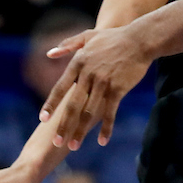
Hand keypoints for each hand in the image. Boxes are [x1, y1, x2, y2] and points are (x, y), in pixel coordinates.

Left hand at [40, 23, 151, 148]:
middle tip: (57, 143)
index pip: (60, 87)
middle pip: (72, 105)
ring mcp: (103, 82)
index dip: (51, 104)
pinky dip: (106, 128)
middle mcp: (88, 74)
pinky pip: (110, 112)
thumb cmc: (113, 38)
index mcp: (78, 63)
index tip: (42, 119)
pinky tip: (102, 141)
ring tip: (74, 146)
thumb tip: (49, 53)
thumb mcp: (88, 36)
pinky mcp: (118, 89)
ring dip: (80, 131)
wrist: (139, 40)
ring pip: (89, 112)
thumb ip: (67, 45)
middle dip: (63, 126)